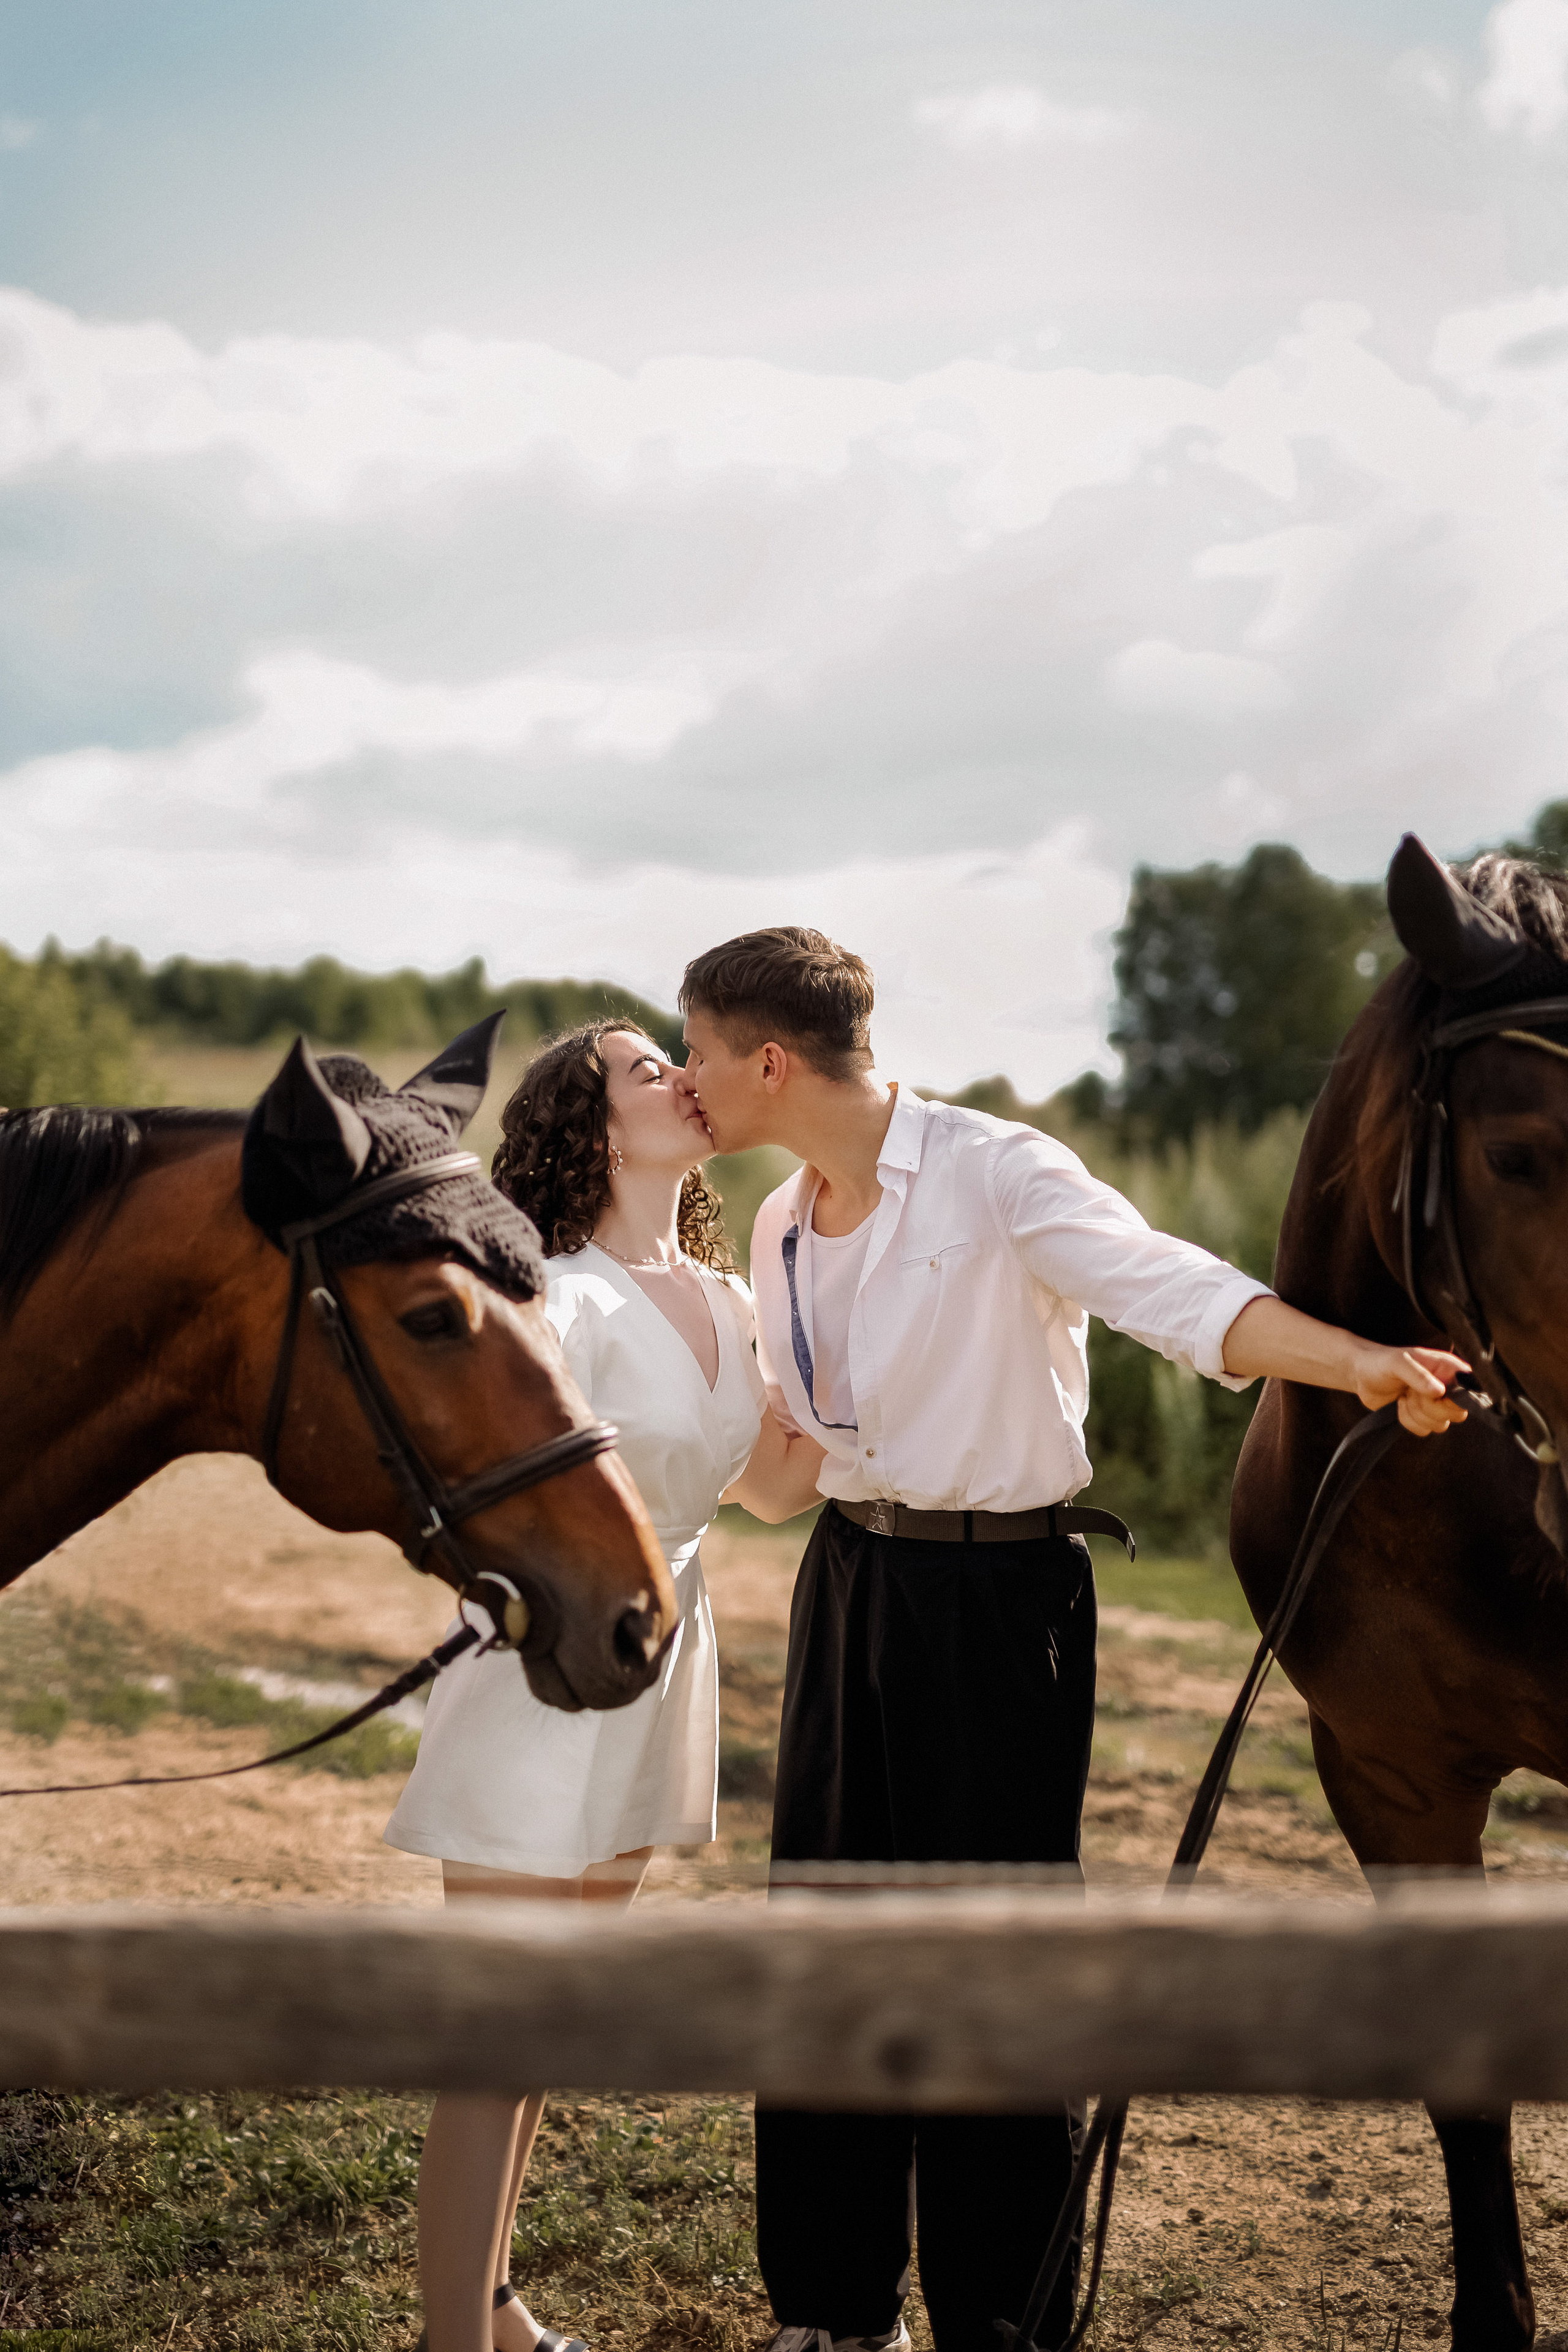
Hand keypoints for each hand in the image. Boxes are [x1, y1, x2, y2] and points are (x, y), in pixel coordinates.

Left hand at [1351, 1343, 1469, 1436]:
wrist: (1361, 1376)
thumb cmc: (1381, 1362)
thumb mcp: (1397, 1362)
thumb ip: (1418, 1374)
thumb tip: (1440, 1392)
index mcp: (1450, 1368)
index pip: (1469, 1392)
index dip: (1453, 1399)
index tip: (1433, 1394)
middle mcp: (1448, 1387)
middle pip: (1458, 1413)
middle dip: (1429, 1407)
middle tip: (1411, 1392)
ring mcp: (1436, 1404)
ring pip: (1440, 1425)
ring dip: (1416, 1413)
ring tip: (1404, 1395)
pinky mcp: (1423, 1417)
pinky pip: (1424, 1430)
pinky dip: (1408, 1421)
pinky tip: (1400, 1405)